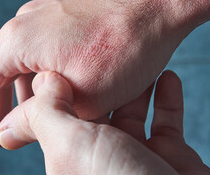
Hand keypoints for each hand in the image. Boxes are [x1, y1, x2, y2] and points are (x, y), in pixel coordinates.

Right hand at [0, 0, 183, 147]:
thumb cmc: (126, 44)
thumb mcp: (83, 97)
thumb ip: (39, 118)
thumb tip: (8, 132)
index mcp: (17, 42)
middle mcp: (26, 23)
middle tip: (1, 137)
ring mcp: (48, 14)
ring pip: (24, 62)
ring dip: (25, 94)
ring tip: (34, 119)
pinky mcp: (68, 14)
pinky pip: (45, 49)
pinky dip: (44, 76)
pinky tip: (60, 92)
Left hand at [0, 70, 209, 174]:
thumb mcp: (71, 145)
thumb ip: (47, 113)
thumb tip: (40, 81)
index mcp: (71, 157)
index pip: (63, 112)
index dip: (67, 84)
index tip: (73, 53)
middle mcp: (101, 158)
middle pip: (100, 108)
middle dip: (106, 80)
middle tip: (111, 51)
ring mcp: (137, 157)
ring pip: (133, 112)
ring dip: (138, 86)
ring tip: (141, 59)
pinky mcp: (170, 157)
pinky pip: (166, 122)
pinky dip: (167, 98)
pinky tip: (168, 75)